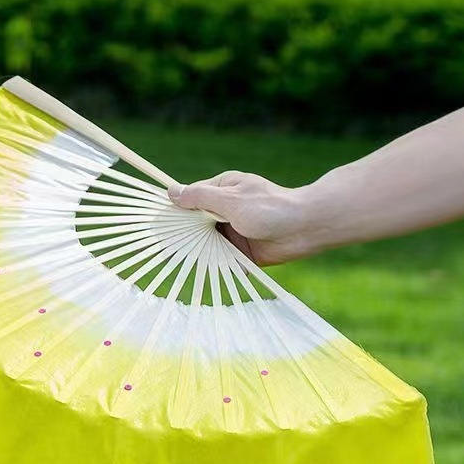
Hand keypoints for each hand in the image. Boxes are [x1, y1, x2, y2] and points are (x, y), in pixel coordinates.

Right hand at [168, 171, 320, 265]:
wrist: (305, 228)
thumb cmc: (270, 207)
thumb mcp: (230, 199)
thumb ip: (200, 197)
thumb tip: (171, 192)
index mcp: (223, 190)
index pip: (191, 199)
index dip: (174, 211)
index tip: (157, 224)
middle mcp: (226, 210)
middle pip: (196, 224)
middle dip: (183, 235)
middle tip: (163, 248)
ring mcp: (234, 231)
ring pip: (207, 243)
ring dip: (197, 252)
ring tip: (176, 262)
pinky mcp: (242, 252)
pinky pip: (222, 259)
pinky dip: (214, 266)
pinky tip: (199, 273)